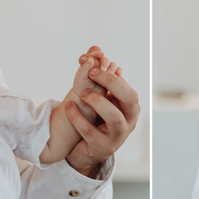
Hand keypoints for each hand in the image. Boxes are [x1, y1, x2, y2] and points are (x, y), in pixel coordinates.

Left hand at [64, 46, 139, 177]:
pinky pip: (91, 132)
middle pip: (130, 99)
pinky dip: (78, 118)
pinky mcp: (102, 147)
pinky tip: (68, 106)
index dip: (112, 76)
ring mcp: (117, 136)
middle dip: (111, 83)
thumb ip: (99, 76)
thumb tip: (94, 49)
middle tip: (92, 74)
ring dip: (98, 102)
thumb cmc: (97, 118)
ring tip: (82, 93)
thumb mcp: (100, 97)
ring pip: (114, 118)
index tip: (93, 66)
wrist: (88, 148)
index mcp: (130, 108)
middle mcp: (129, 122)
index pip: (128, 89)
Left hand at [73, 48, 118, 98]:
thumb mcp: (81, 78)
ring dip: (112, 67)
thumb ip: (84, 68)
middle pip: (104, 59)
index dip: (97, 53)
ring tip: (110, 73)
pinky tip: (118, 74)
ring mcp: (105, 71)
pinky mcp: (111, 77)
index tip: (101, 55)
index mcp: (89, 62)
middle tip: (103, 69)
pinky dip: (118, 71)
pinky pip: (117, 71)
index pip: (94, 54)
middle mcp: (98, 65)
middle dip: (105, 62)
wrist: (88, 100)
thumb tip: (90, 59)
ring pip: (112, 64)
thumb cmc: (81, 88)